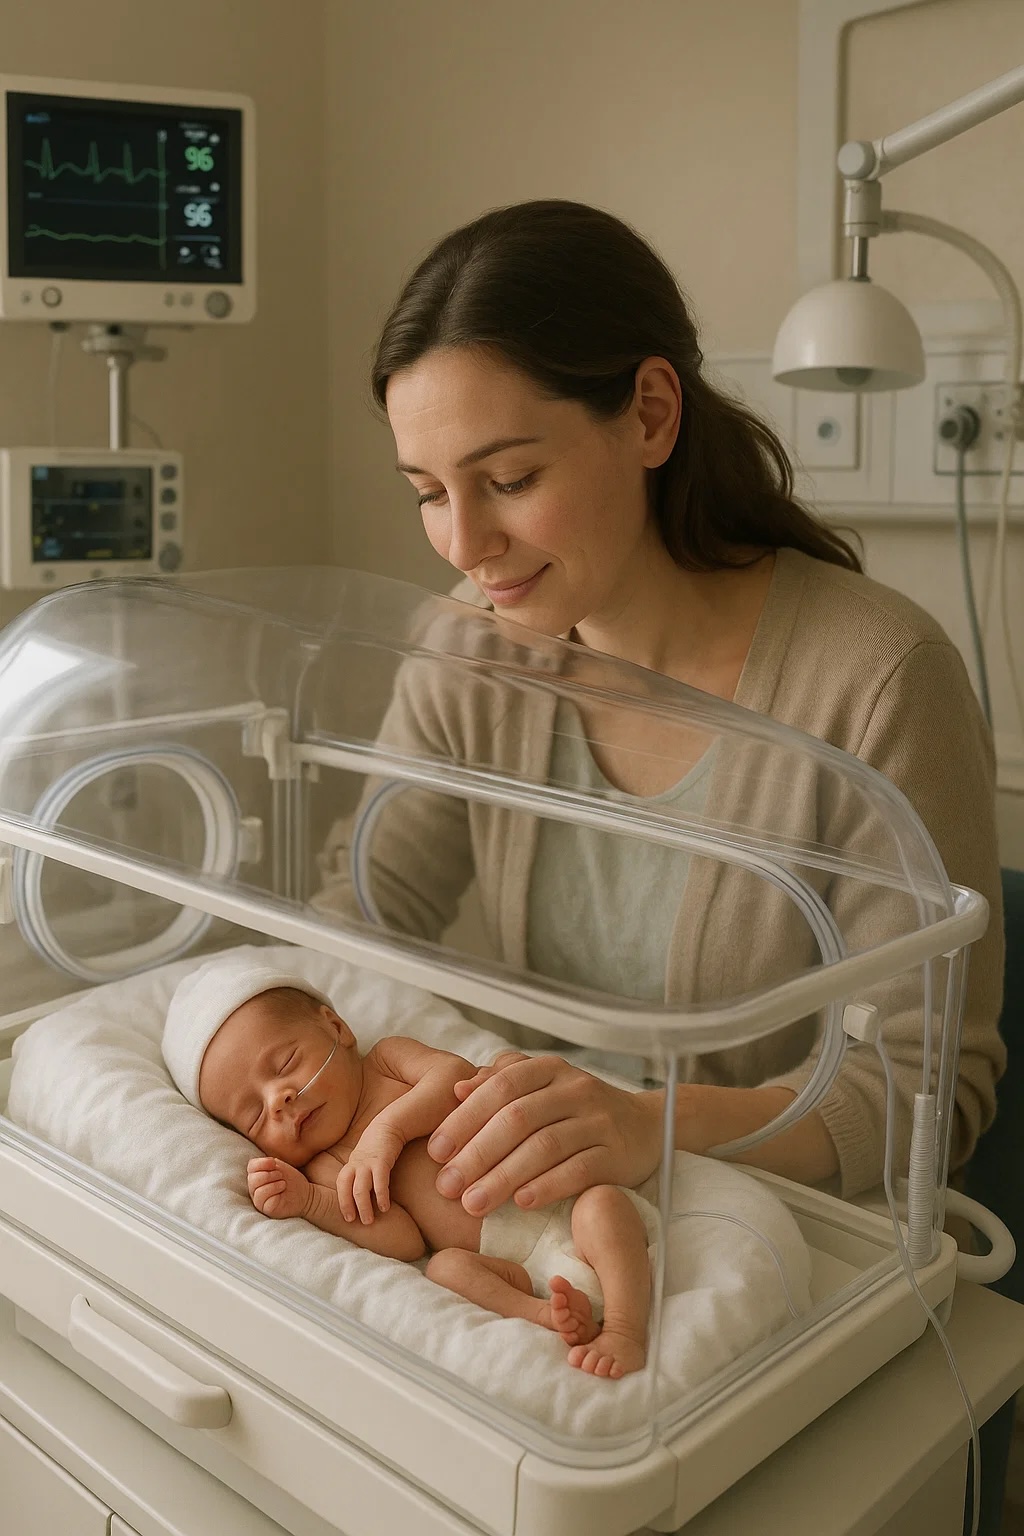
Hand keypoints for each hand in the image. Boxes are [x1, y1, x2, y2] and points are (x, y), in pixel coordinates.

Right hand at [247, 1156, 310, 1218]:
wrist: (305, 1194)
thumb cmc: (291, 1180)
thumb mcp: (279, 1167)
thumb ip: (267, 1163)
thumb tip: (265, 1162)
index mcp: (257, 1176)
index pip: (251, 1167)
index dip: (261, 1163)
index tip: (274, 1163)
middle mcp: (255, 1188)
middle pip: (252, 1179)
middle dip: (268, 1174)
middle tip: (280, 1175)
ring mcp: (260, 1200)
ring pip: (257, 1190)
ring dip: (272, 1182)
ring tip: (283, 1183)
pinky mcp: (266, 1208)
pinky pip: (263, 1199)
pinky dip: (274, 1189)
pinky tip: (282, 1189)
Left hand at [336, 1145, 394, 1224]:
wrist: (389, 1126)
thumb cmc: (376, 1146)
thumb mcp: (362, 1159)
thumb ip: (358, 1174)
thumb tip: (358, 1196)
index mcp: (351, 1165)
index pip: (341, 1185)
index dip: (342, 1201)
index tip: (347, 1217)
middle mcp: (356, 1165)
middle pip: (347, 1188)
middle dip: (350, 1207)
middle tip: (355, 1222)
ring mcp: (368, 1163)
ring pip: (360, 1188)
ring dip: (364, 1206)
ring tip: (369, 1221)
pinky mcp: (382, 1161)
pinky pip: (379, 1182)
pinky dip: (380, 1196)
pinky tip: (385, 1207)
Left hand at [426, 1055, 664, 1216]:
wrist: (647, 1127)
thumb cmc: (578, 1110)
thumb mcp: (541, 1087)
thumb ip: (501, 1083)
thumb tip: (457, 1089)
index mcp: (549, 1069)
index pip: (501, 1088)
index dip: (465, 1118)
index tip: (435, 1151)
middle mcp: (575, 1089)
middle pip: (518, 1118)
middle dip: (477, 1154)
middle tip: (446, 1185)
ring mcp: (599, 1120)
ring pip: (544, 1146)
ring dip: (504, 1177)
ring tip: (473, 1204)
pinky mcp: (618, 1154)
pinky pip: (579, 1169)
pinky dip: (548, 1186)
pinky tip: (521, 1204)